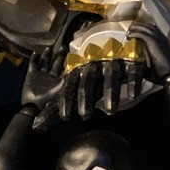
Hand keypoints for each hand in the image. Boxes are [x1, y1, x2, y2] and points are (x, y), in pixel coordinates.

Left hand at [21, 17, 169, 130]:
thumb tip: (36, 125)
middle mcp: (95, 63)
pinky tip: (133, 94)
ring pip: (110, 76)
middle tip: (84, 116)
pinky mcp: (132, 60)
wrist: (122, 43)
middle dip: (85, 97)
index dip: (67, 98)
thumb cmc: (94, 70)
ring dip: (110, 93)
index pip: (70, 83)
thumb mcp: (78, 84)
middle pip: (89, 80)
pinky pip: (133, 70)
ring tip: (110, 111)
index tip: (64, 117)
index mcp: (80, 68)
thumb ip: (60, 103)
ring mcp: (114, 60)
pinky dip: (133, 81)